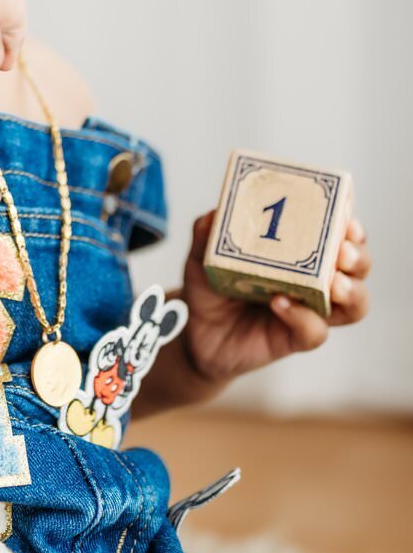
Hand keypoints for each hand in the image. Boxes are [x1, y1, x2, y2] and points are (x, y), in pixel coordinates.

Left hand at [179, 207, 370, 383]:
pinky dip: (303, 318)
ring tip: (334, 283)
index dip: (351, 227)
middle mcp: (314, 280)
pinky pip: (315, 332)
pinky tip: (280, 303)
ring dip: (352, 291)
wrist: (195, 333)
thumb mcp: (202, 255)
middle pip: (358, 268)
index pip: (339, 234)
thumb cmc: (210, 287)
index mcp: (301, 251)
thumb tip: (215, 213)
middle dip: (358, 256)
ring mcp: (309, 311)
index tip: (346, 219)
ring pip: (354, 306)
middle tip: (343, 251)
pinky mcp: (296, 339)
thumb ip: (206, 233)